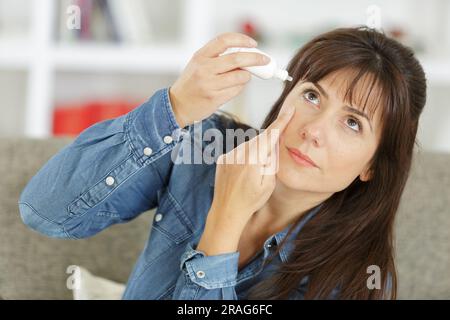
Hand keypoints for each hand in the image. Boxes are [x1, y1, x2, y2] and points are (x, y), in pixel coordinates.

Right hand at [169, 32, 270, 127]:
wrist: (177, 105)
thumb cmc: (192, 83)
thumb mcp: (199, 65)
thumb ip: (219, 58)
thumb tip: (246, 56)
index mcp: (201, 56)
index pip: (224, 40)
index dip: (242, 40)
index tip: (253, 44)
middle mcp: (204, 69)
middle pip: (237, 58)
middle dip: (255, 59)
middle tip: (264, 60)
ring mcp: (209, 84)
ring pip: (240, 76)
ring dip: (247, 76)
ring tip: (242, 77)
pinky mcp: (214, 98)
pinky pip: (236, 91)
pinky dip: (240, 88)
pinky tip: (233, 88)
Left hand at [197, 103, 295, 254]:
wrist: (227, 211)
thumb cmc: (251, 201)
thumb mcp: (269, 183)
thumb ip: (272, 160)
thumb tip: (271, 145)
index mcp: (254, 158)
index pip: (270, 134)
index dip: (282, 121)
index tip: (289, 109)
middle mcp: (239, 152)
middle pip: (259, 140)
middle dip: (266, 147)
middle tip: (264, 169)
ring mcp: (228, 155)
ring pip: (248, 146)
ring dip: (254, 155)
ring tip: (250, 177)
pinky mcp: (222, 159)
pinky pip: (237, 153)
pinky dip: (243, 159)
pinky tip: (241, 176)